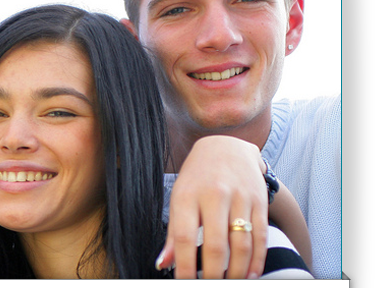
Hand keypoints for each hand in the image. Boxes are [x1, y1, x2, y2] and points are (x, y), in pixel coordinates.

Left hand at [158, 135, 268, 278]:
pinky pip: (260, 236)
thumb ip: (173, 235)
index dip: (185, 265)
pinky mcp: (259, 201)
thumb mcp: (179, 200)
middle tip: (211, 286)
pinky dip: (256, 260)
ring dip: (236, 271)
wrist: (226, 147)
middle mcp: (214, 195)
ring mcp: (239, 198)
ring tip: (230, 283)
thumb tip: (163, 264)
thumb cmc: (196, 179)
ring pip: (241, 244)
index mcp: (187, 196)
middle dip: (214, 274)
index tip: (185, 283)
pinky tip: (250, 274)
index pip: (184, 237)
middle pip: (216, 245)